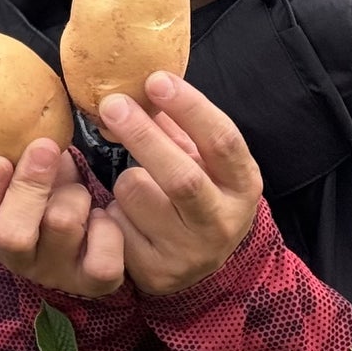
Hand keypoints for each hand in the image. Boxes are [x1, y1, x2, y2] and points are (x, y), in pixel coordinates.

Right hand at [0, 138, 124, 295]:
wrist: (87, 219)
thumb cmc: (45, 186)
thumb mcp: (20, 168)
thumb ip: (12, 154)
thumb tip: (24, 129)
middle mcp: (17, 260)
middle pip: (11, 235)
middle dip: (29, 186)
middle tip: (45, 148)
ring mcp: (54, 273)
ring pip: (61, 227)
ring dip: (74, 195)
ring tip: (77, 190)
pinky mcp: (94, 283)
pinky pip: (102, 261)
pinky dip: (107, 230)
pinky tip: (101, 217)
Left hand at [99, 71, 262, 294]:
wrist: (196, 261)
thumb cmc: (194, 193)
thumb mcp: (197, 158)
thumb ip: (173, 125)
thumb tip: (136, 87)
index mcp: (242, 184)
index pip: (223, 142)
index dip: (190, 108)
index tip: (156, 79)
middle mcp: (223, 221)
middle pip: (181, 178)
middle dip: (143, 136)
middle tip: (111, 104)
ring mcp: (191, 251)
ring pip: (138, 196)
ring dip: (123, 180)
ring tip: (132, 186)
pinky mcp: (157, 270)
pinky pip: (116, 224)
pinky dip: (109, 210)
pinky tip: (121, 215)